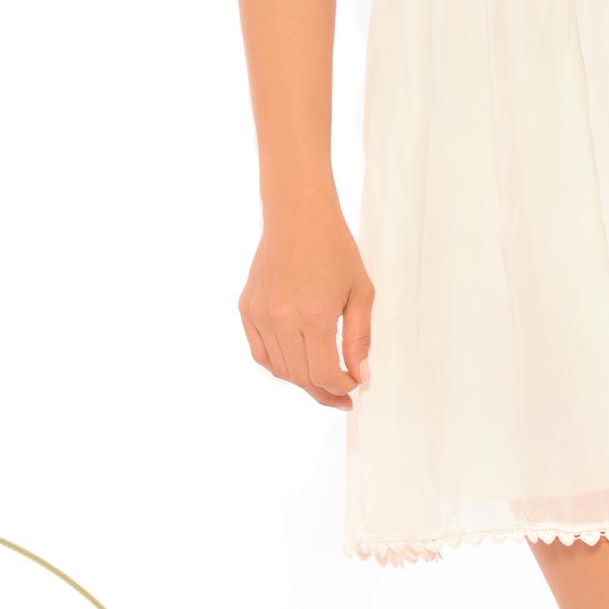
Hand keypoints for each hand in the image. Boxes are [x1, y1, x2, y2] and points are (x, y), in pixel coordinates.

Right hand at [237, 198, 373, 409]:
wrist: (298, 215)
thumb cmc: (334, 248)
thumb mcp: (361, 291)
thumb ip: (360, 338)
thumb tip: (360, 375)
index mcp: (313, 315)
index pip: (322, 374)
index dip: (340, 388)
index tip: (354, 387)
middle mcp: (281, 318)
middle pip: (300, 377)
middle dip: (323, 390)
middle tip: (341, 394)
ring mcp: (260, 314)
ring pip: (278, 369)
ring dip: (301, 380)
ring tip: (321, 377)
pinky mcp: (247, 308)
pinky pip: (260, 352)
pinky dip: (278, 364)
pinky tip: (296, 362)